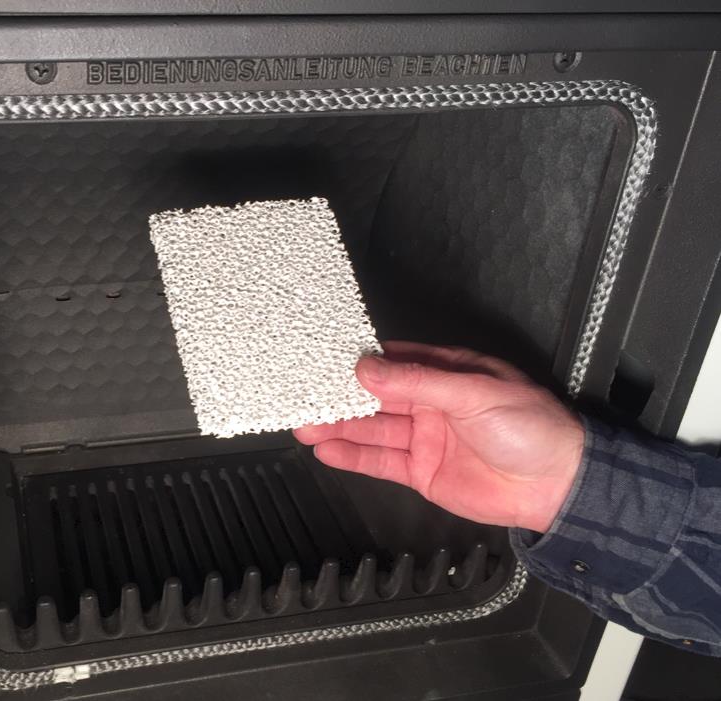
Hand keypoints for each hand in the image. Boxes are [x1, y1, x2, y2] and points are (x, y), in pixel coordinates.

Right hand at [294, 341, 584, 532]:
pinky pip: (381, 461)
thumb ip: (418, 383)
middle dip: (341, 398)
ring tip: (304, 425)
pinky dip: (353, 456)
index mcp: (448, 373)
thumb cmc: (531, 428)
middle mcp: (432, 404)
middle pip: (377, 398)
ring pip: (373, 430)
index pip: (395, 362)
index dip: (360, 362)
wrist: (557, 487)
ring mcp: (425, 439)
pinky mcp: (421, 472)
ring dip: (339, 427)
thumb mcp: (473, 394)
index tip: (325, 360)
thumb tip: (368, 369)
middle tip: (305, 398)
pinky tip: (327, 450)